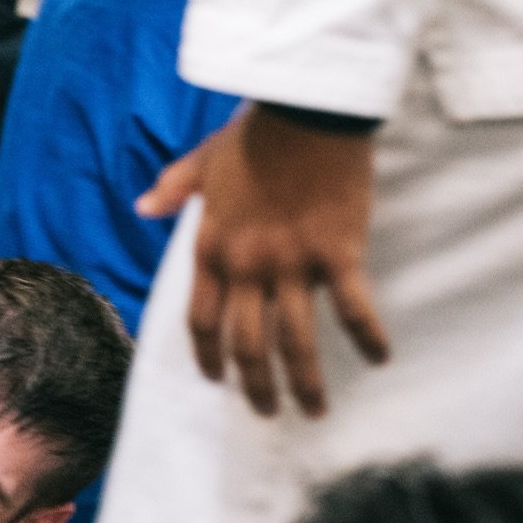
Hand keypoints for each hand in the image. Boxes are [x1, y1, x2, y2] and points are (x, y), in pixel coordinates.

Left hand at [138, 104, 389, 416]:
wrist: (306, 110)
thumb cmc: (255, 134)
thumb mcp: (202, 161)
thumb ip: (173, 190)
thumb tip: (142, 207)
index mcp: (212, 249)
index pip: (200, 320)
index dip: (208, 357)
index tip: (218, 380)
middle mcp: (247, 267)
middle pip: (246, 344)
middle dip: (256, 387)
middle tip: (268, 412)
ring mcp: (292, 264)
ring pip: (295, 341)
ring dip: (305, 382)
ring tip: (314, 411)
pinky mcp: (337, 253)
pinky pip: (353, 308)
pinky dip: (367, 338)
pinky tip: (379, 360)